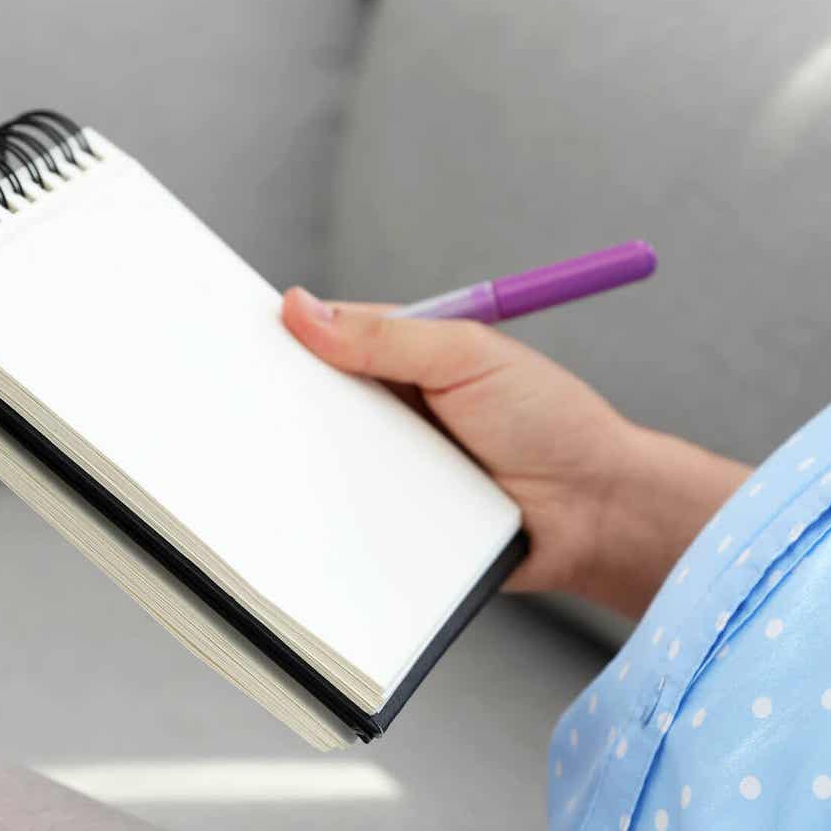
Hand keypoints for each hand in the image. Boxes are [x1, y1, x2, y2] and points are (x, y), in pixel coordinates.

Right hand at [281, 290, 749, 619]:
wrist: (595, 513)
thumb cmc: (551, 421)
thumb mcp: (470, 358)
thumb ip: (389, 336)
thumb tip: (302, 308)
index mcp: (406, 357)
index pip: (325, 339)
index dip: (282, 340)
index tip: (234, 343)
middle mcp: (393, 410)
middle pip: (312, 403)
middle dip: (278, 404)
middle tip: (235, 407)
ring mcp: (392, 468)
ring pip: (320, 463)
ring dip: (299, 463)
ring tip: (262, 461)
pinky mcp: (395, 522)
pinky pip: (345, 518)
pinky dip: (327, 517)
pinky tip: (305, 516)